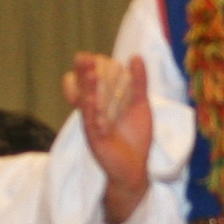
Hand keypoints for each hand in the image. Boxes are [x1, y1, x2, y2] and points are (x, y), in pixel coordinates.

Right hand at [66, 53, 152, 219]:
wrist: (135, 167)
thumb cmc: (135, 136)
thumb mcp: (140, 104)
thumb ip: (138, 82)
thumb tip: (135, 56)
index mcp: (103, 101)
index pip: (92, 80)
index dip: (91, 68)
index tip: (94, 57)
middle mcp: (94, 111)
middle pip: (84, 88)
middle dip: (83, 73)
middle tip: (83, 57)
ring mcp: (92, 124)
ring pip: (86, 103)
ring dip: (88, 88)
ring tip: (91, 72)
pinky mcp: (94, 138)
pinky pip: (90, 122)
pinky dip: (91, 110)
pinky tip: (91, 99)